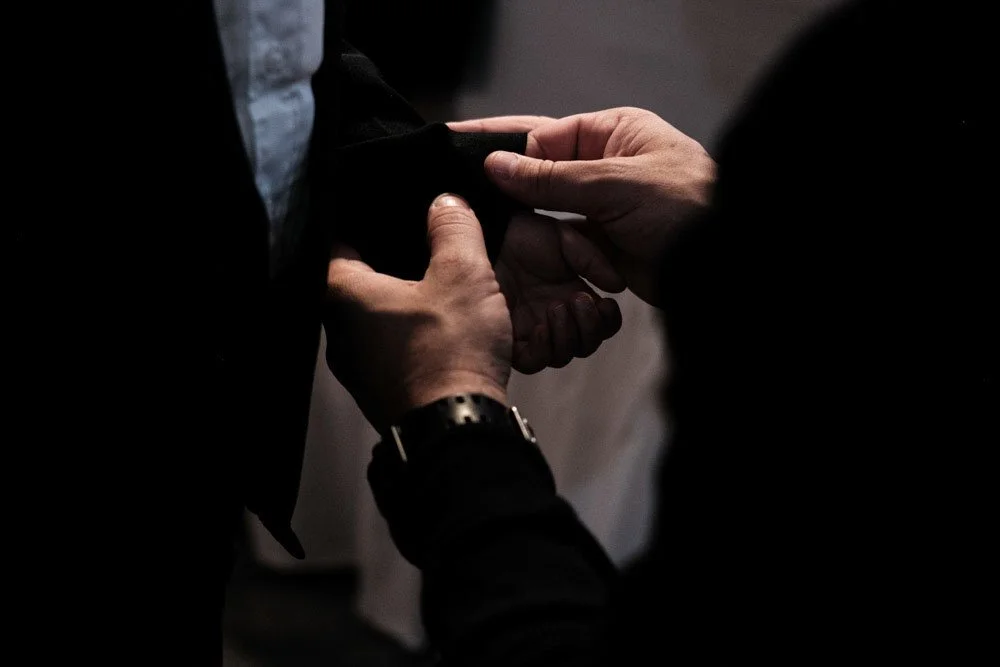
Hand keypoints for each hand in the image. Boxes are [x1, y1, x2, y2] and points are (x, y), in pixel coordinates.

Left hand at [325, 194, 511, 430]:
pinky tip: (438, 334)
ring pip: (370, 321)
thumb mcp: (464, 275)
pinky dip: (407, 339)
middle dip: (383, 266)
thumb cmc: (451, 352)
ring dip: (397, 306)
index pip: (335, 241)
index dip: (360, 221)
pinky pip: (387, 352)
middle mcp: (336, 334)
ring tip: (433, 292)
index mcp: (341, 295)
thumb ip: (454, 229)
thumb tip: (446, 202)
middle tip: (417, 249)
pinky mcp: (378, 393)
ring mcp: (354, 369)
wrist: (458, 432)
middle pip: (352, 284)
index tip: (382, 211)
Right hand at [451, 108, 715, 305]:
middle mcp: (606, 165)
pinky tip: (508, 247)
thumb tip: (496, 164)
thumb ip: (552, 178)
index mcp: (614, 132)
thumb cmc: (689, 210)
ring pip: (548, 210)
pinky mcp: (606, 245)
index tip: (460, 151)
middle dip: (505, 182)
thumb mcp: (615, 185)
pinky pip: (563, 241)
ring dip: (521, 218)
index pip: (544, 135)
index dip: (502, 146)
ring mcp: (605, 207)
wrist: (725, 268)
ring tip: (474, 219)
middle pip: (542, 171)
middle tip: (456, 188)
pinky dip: (542, 247)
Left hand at [497, 212, 623, 373]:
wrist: (486, 236)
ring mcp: (527, 327)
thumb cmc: (518, 234)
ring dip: (568, 336)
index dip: (607, 321)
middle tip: (580, 302)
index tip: (607, 304)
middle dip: (590, 330)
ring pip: (561, 355)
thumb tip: (618, 287)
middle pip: (583, 344)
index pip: (598, 322)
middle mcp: (549, 313)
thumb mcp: (563, 239)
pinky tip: (541, 328)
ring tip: (557, 308)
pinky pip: (532, 361)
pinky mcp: (505, 338)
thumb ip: (593, 260)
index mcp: (566, 293)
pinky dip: (543, 349)